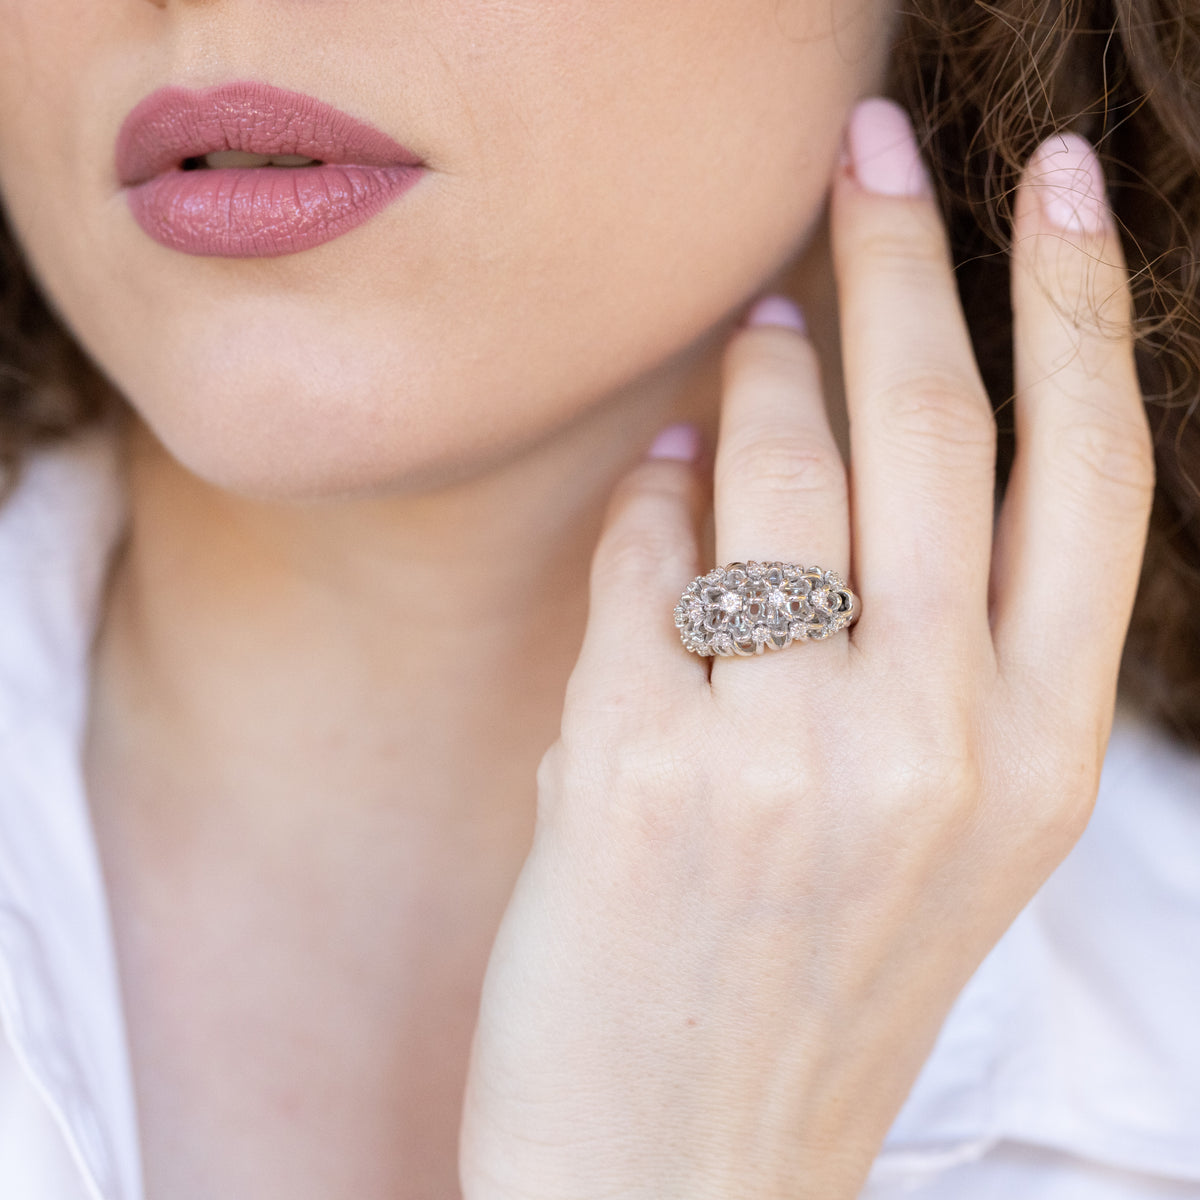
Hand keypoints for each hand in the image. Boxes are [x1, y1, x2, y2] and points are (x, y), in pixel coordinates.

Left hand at [458, 97, 1154, 1199]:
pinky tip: (659, 482)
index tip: (1056, 182)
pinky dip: (650, 503)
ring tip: (760, 319)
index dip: (1078, 308)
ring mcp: (785, 759)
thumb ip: (913, 641)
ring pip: (777, 466)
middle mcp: (937, 745)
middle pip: (934, 426)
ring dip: (763, 367)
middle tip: (870, 148)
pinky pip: (643, 562)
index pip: (1087, 477)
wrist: (681, 1177)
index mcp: (1040, 759)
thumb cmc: (806, 991)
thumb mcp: (933, 831)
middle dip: (902, 253)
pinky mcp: (635, 773)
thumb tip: (798, 422)